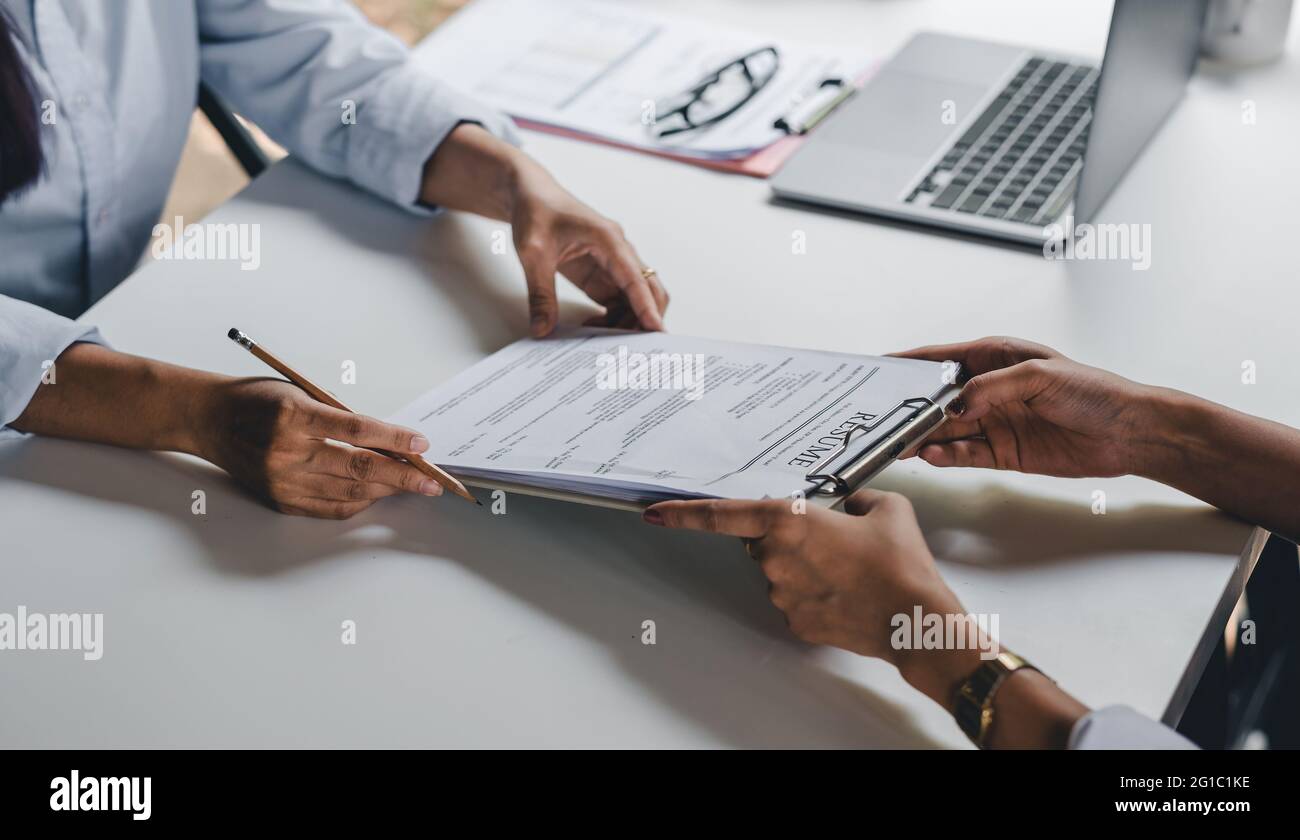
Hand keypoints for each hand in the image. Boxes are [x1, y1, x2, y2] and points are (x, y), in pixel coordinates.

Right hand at [195, 378, 442, 518]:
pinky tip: (378, 493)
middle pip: (359, 467)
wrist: (209, 419)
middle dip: (403, 475)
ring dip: (387, 489)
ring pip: (350, 490)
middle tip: (431, 480)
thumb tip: (390, 441)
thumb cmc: (258, 400)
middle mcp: (287, 451)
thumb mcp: (301, 392)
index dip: (395, 440)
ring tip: (411, 485)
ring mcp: (283, 480)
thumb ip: (341, 416)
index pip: (358, 430)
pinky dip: (360, 500)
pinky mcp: (280, 499)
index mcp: (294, 415)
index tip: (421, 444)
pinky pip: (331, 507)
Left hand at [509, 160, 668, 335]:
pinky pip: (619, 300)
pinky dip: (614, 317)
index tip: (657, 331)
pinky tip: (593, 327)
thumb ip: (540, 293)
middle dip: (644, 318)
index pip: (636, 278)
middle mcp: (619, 251)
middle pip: (648, 289)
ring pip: (636, 299)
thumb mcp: (532, 253)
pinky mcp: (602, 273)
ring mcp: (613, 263)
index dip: (646, 307)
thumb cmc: (536, 211)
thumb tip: (542, 328)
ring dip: (626, 320)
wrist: (529, 194)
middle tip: (629, 346)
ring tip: (599, 338)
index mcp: (609, 239)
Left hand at [643, 491, 962, 669]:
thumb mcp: (886, 507)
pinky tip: (846, 592)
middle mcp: (776, 559)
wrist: (915, 618)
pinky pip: (794, 597)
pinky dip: (815, 593)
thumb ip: (855, 497)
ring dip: (806, 566)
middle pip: (763, 541)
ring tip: (851, 570)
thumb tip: (848, 504)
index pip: (723, 514)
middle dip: (790, 537)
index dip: (683, 513)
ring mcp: (782, 593)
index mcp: (790, 523)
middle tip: (834, 542)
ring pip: (781, 570)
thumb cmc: (900, 564)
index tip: (655, 511)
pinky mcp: (793, 621)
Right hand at [894, 336, 1153, 477]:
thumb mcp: (1039, 376)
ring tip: (900, 443)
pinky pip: (964, 454)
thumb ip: (992, 387)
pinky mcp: (1002, 451)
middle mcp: (989, 390)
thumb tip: (956, 404)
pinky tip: (932, 456)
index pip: (940, 359)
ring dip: (923, 436)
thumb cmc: (1093, 392)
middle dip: (909, 408)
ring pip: (945, 430)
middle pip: (936, 399)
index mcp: (994, 358)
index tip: (878, 370)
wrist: (1128, 433)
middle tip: (883, 418)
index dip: (908, 364)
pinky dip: (946, 456)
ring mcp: (993, 421)